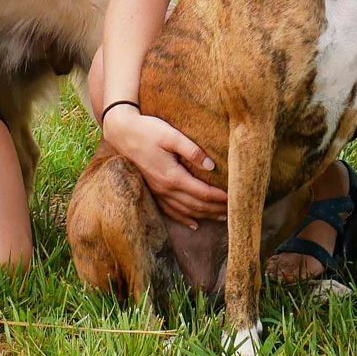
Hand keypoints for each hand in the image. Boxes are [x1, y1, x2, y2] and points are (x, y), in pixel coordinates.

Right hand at [101, 104, 223, 226]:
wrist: (122, 132)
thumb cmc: (147, 130)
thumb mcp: (171, 135)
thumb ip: (192, 150)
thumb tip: (211, 166)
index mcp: (172, 176)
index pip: (202, 192)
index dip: (219, 197)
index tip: (234, 198)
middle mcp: (165, 188)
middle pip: (195, 205)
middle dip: (215, 209)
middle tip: (234, 212)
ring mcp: (157, 191)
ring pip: (185, 210)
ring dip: (204, 216)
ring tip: (221, 218)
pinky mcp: (152, 189)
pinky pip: (170, 210)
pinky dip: (183, 219)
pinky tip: (194, 224)